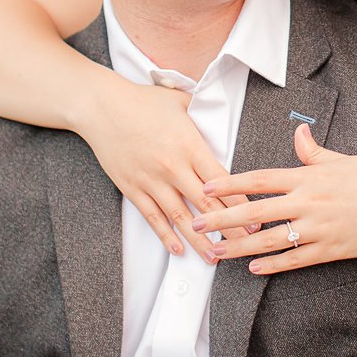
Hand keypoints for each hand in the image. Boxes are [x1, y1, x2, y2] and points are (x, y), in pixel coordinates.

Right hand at [77, 77, 253, 261]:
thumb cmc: (142, 100)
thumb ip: (204, 112)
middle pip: (206, 204)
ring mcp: (152, 180)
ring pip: (180, 217)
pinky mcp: (132, 188)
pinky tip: (178, 249)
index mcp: (190, 146)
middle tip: (245, 243)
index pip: (222, 181)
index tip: (254, 216)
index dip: (240, 201)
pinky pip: (152, 217)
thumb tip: (223, 113)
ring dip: (199, 239)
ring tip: (214, 257)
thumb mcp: (181, 101)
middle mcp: (173, 167)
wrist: (101, 107)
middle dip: (228, 226)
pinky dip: (166, 236)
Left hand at [194, 124, 356, 274]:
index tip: (207, 188)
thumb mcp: (345, 159)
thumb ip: (315, 152)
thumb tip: (298, 131)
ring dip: (239, 248)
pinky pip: (295, 260)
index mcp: (310, 177)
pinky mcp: (331, 250)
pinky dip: (273, 265)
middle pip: (256, 211)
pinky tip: (253, 269)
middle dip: (223, 219)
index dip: (230, 184)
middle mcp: (309, 203)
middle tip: (197, 224)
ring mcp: (319, 229)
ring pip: (270, 240)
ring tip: (216, 253)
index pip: (260, 179)